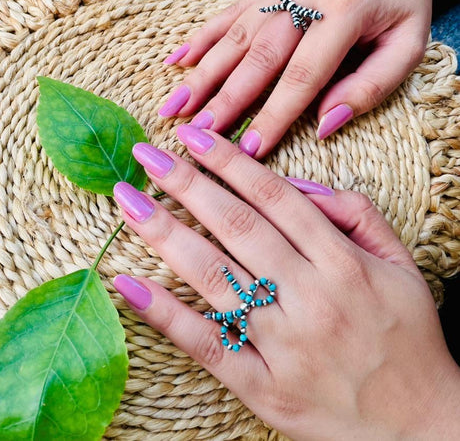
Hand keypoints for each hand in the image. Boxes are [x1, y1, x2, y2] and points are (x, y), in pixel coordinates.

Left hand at [113, 126, 459, 439]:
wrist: (421, 425)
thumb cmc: (406, 336)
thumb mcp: (400, 262)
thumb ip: (355, 214)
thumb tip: (298, 186)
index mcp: (342, 263)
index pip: (274, 198)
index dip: (229, 162)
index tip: (192, 137)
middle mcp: (310, 297)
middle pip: (237, 228)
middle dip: (186, 184)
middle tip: (146, 155)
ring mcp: (283, 344)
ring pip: (214, 277)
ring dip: (165, 234)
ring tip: (127, 200)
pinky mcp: (263, 388)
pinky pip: (207, 345)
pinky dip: (164, 314)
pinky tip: (128, 284)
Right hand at [159, 0, 443, 156]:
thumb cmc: (404, 10)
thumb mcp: (406, 49)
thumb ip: (369, 87)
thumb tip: (322, 124)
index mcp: (346, 10)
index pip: (303, 74)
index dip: (274, 115)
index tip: (249, 151)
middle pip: (259, 53)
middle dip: (226, 97)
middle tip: (198, 132)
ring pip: (236, 33)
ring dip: (203, 72)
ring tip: (176, 105)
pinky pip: (231, 11)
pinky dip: (202, 36)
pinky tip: (178, 60)